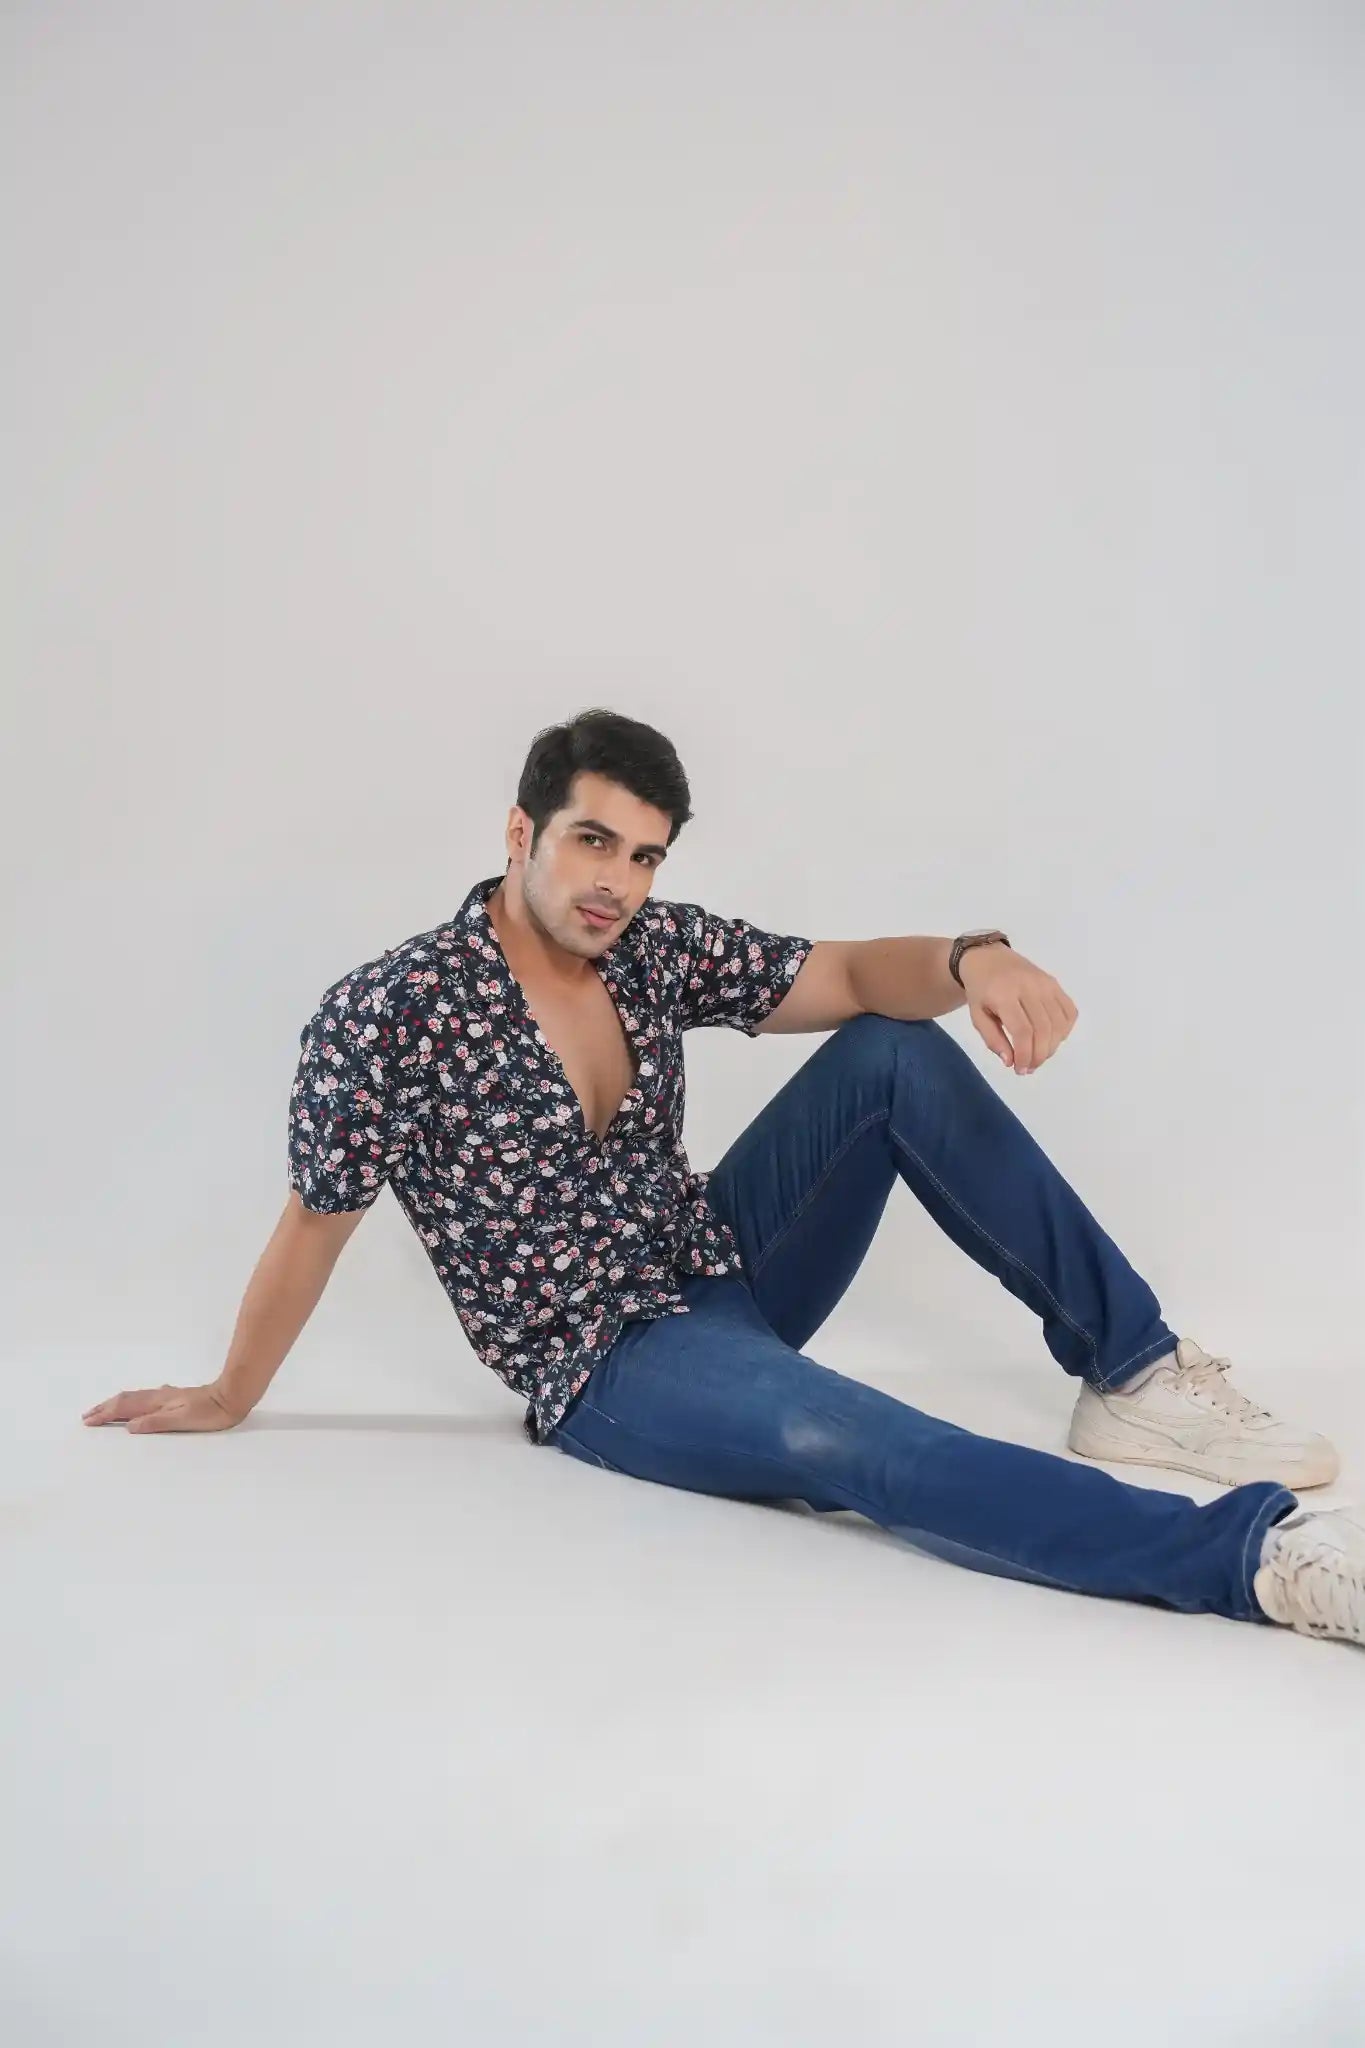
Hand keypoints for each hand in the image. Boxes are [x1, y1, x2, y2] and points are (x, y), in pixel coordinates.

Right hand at [81, 1382, 246, 1432]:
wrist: (231, 1398)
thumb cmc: (210, 1413)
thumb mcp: (182, 1420)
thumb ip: (155, 1422)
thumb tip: (129, 1426)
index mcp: (157, 1402)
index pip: (124, 1407)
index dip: (105, 1414)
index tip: (88, 1421)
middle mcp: (159, 1396)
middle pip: (125, 1400)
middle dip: (104, 1408)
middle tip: (87, 1416)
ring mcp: (166, 1396)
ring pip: (134, 1398)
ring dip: (115, 1405)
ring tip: (103, 1410)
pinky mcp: (174, 1398)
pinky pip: (144, 1399)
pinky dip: (130, 1404)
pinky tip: (134, 1407)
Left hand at [959, 944, 1076, 1075]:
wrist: (988, 958)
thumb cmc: (980, 990)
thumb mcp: (977, 1015)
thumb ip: (992, 1039)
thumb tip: (1011, 1062)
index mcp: (1004, 994)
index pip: (1022, 1031)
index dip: (1024, 1054)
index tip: (1020, 1069)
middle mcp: (1029, 987)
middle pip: (1043, 1029)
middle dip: (1039, 1055)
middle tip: (1029, 1068)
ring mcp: (1045, 983)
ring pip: (1059, 1023)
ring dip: (1052, 1047)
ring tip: (1038, 1056)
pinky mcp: (1055, 983)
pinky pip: (1069, 1012)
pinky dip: (1064, 1030)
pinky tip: (1051, 1038)